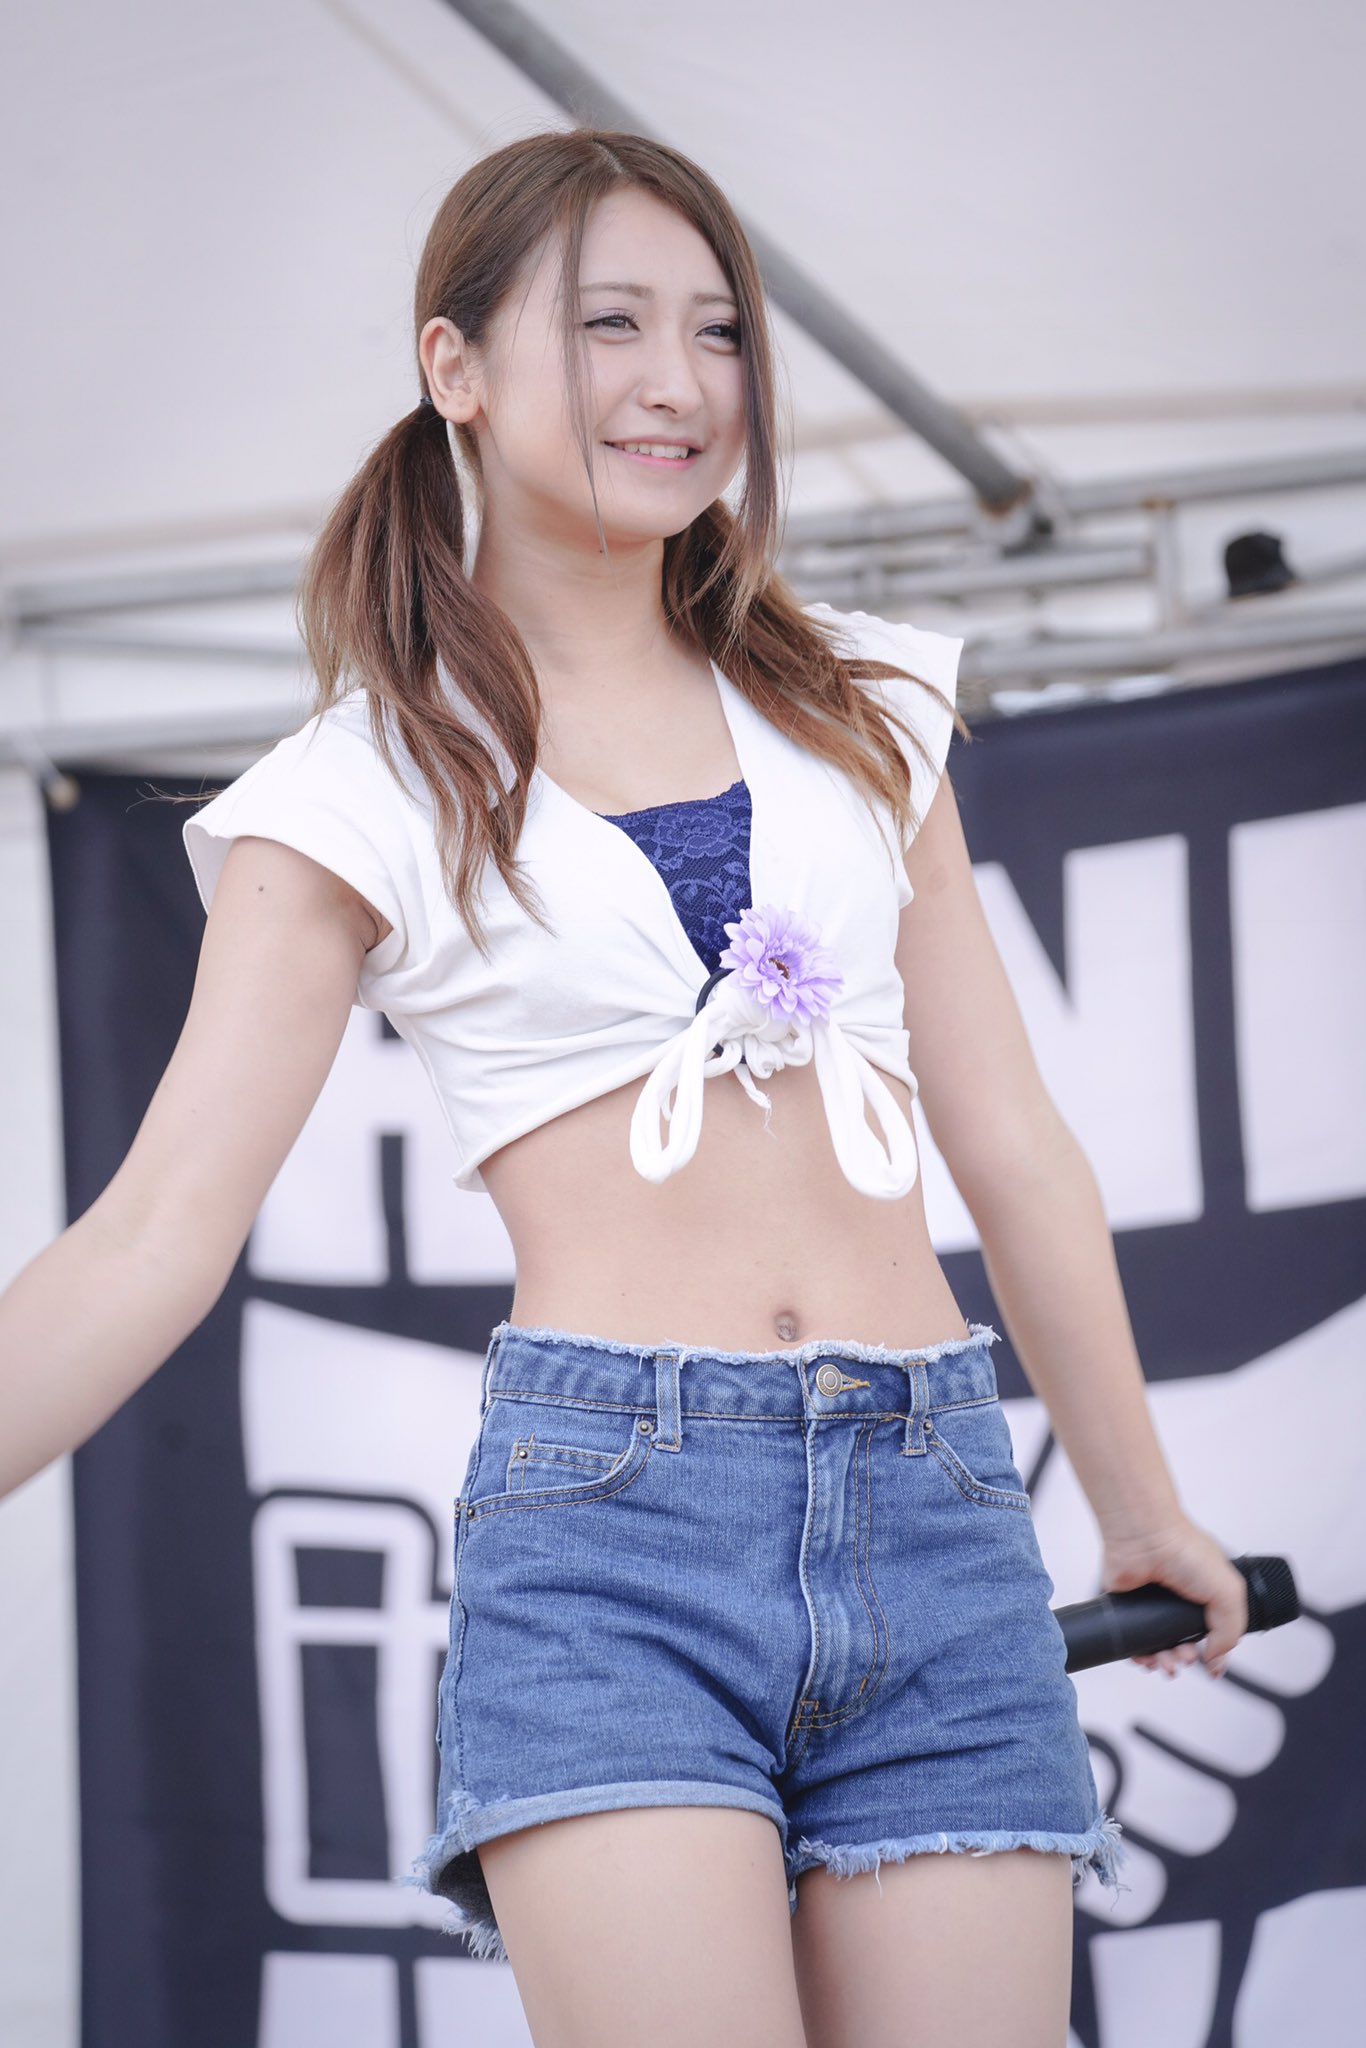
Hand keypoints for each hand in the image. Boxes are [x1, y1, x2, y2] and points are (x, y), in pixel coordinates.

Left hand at [1099, 1514, 1248, 1677]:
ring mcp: (1152, 1605)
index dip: (1213, 1653)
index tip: (1211, 1666)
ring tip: (1168, 1660)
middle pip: (1184, 1645)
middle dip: (1186, 1659)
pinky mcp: (1128, 1609)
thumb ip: (1230, 1630)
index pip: (1212, 1634)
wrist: (1144, 1537)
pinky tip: (1147, 1658)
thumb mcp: (1228, 1592)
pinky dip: (1140, 1656)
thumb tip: (1215, 1658)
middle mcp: (1179, 1601)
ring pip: (1159, 1648)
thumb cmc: (1185, 1551)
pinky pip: (1133, 1641)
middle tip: (1185, 1656)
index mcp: (1206, 1595)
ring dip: (1166, 1661)